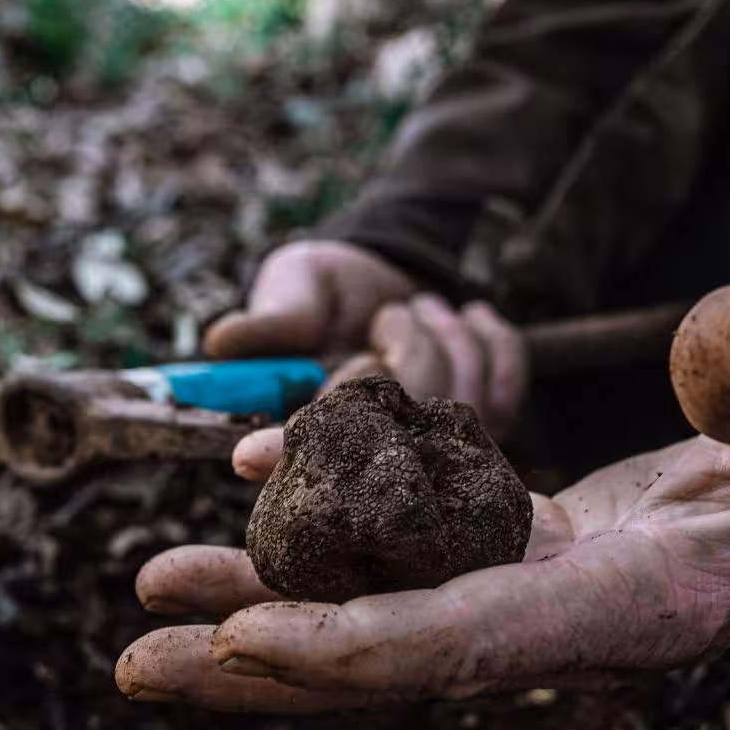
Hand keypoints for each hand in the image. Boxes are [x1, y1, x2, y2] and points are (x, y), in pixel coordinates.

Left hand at [116, 284, 729, 711]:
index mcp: (622, 609)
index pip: (465, 638)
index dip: (351, 640)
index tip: (243, 632)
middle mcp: (554, 622)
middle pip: (381, 660)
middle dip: (259, 664)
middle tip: (135, 657)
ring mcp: (526, 594)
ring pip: (369, 619)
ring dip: (258, 612)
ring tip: (148, 596)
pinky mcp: (515, 557)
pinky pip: (395, 564)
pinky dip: (320, 549)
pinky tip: (248, 504)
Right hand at [209, 241, 528, 438]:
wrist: (394, 277)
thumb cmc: (331, 287)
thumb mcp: (293, 283)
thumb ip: (273, 317)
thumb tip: (221, 342)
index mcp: (314, 423)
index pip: (299, 444)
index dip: (279, 449)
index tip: (250, 452)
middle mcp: (373, 450)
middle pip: (401, 420)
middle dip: (408, 348)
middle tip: (387, 315)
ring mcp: (435, 446)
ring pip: (462, 395)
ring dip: (445, 332)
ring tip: (415, 310)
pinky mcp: (490, 425)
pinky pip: (508, 382)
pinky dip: (490, 337)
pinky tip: (466, 318)